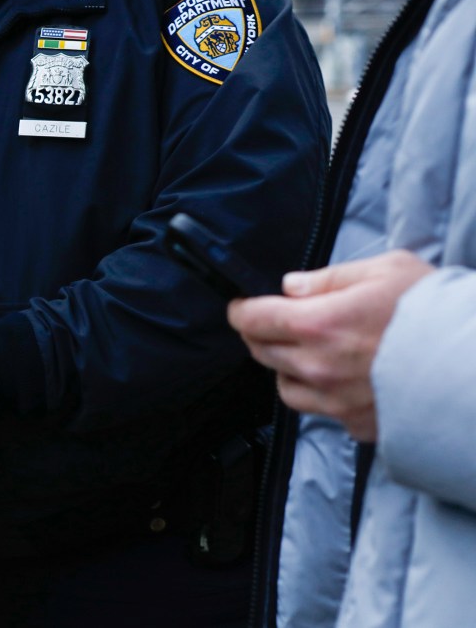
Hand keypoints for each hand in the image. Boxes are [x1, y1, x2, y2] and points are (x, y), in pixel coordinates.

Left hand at [227, 250, 433, 441]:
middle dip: (261, 334)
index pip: (253, 319)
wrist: (474, 366)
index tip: (242, 306)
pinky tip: (334, 378)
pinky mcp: (355, 423)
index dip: (242, 310)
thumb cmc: (434, 311)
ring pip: (284, 385)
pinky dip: (316, 393)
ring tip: (305, 351)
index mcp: (318, 324)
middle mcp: (318, 366)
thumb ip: (329, 278)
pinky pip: (317, 409)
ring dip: (284, 366)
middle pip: (262, 351)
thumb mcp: (386, 270)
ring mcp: (335, 400)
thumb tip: (291, 286)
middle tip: (275, 322)